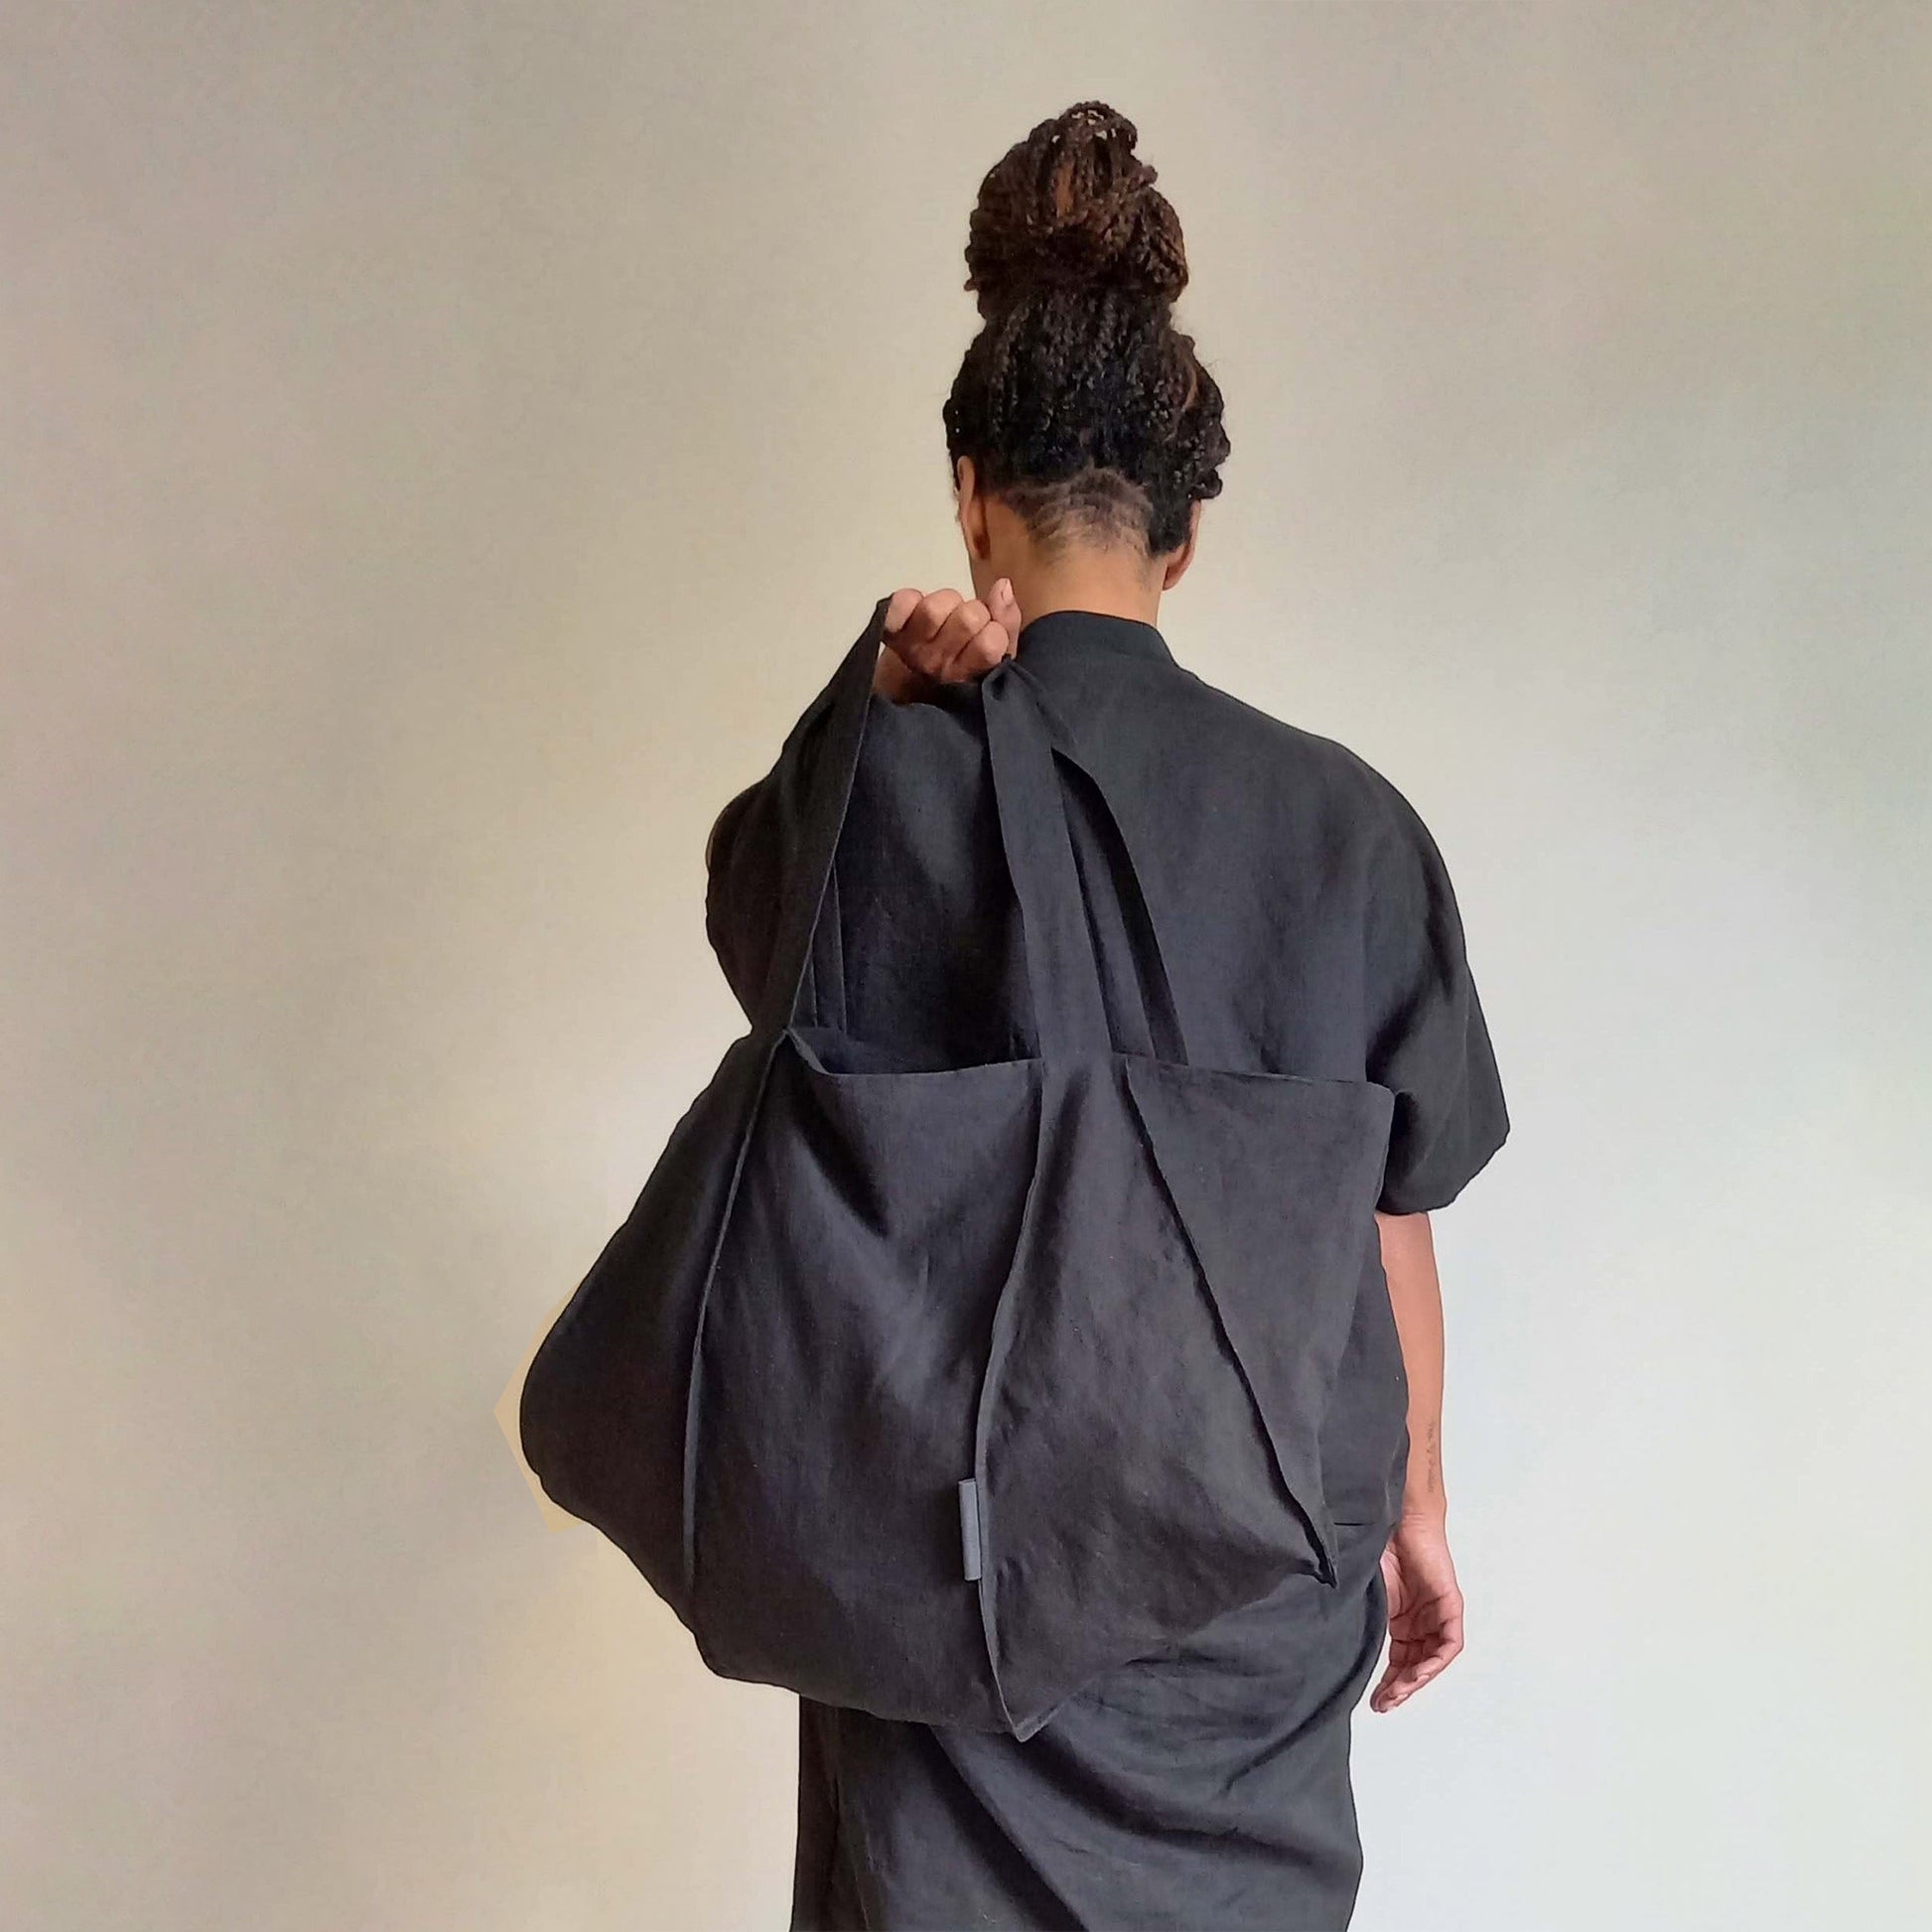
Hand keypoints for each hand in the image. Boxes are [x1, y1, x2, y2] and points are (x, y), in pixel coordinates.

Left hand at [874, 581, 1022, 699]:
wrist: (902, 687)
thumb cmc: (958, 665)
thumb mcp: (996, 654)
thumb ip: (1007, 622)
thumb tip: (1003, 586)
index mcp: (970, 675)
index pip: (991, 643)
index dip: (994, 627)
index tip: (987, 633)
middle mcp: (939, 666)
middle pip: (967, 619)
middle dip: (973, 612)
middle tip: (964, 625)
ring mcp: (912, 648)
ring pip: (935, 609)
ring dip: (945, 603)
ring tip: (942, 617)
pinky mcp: (889, 631)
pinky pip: (901, 603)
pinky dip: (908, 599)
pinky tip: (914, 609)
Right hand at [1369, 1514, 1464, 1712]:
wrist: (1397, 1518)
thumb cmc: (1377, 1548)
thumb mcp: (1367, 1594)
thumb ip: (1364, 1619)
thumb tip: (1337, 1646)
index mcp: (1401, 1619)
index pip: (1399, 1660)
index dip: (1389, 1683)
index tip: (1375, 1702)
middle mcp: (1421, 1621)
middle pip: (1416, 1665)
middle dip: (1401, 1688)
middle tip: (1385, 1704)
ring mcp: (1437, 1614)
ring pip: (1433, 1659)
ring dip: (1417, 1679)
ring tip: (1399, 1693)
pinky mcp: (1450, 1605)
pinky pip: (1450, 1643)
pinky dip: (1436, 1660)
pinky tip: (1420, 1673)